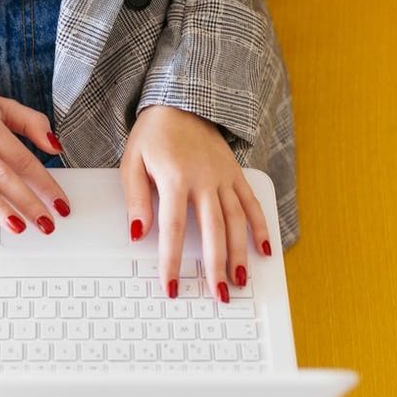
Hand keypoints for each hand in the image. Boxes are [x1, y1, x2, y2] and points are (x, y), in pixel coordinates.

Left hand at [120, 105, 271, 301]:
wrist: (182, 102)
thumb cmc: (153, 134)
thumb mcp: (132, 161)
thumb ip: (135, 198)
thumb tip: (138, 233)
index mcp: (174, 178)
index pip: (172, 229)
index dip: (172, 261)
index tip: (171, 286)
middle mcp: (204, 180)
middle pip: (213, 231)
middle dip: (215, 267)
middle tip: (218, 295)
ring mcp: (223, 177)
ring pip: (236, 222)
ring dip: (240, 254)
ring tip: (240, 281)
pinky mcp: (235, 174)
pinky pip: (251, 203)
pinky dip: (260, 227)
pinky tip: (263, 250)